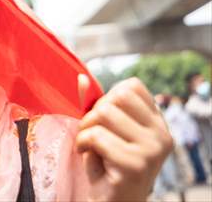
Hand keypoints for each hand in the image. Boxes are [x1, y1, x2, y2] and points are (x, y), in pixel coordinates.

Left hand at [76, 77, 172, 201]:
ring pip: (104, 113)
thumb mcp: (103, 129)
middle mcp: (161, 135)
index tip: (104, 122)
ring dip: (86, 129)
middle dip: (94, 113)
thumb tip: (81, 78)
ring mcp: (151, 150)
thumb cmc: (105, 165)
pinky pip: (96, 136)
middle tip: (92, 134)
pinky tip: (87, 156)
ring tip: (89, 146)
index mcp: (157, 123)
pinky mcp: (135, 164)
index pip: (132, 86)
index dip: (108, 98)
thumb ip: (94, 104)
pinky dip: (82, 143)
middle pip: (116, 96)